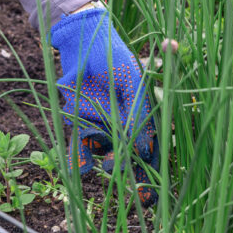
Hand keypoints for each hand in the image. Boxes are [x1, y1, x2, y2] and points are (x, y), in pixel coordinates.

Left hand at [50, 8, 157, 205]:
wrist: (83, 41)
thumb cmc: (116, 57)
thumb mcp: (134, 81)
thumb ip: (140, 112)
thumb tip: (145, 148)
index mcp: (144, 114)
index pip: (153, 148)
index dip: (154, 170)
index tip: (154, 192)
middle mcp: (124, 123)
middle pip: (129, 157)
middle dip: (130, 173)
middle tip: (131, 184)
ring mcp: (102, 124)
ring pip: (105, 151)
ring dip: (106, 160)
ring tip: (108, 165)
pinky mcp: (80, 122)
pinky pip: (79, 144)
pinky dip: (78, 158)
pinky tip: (78, 170)